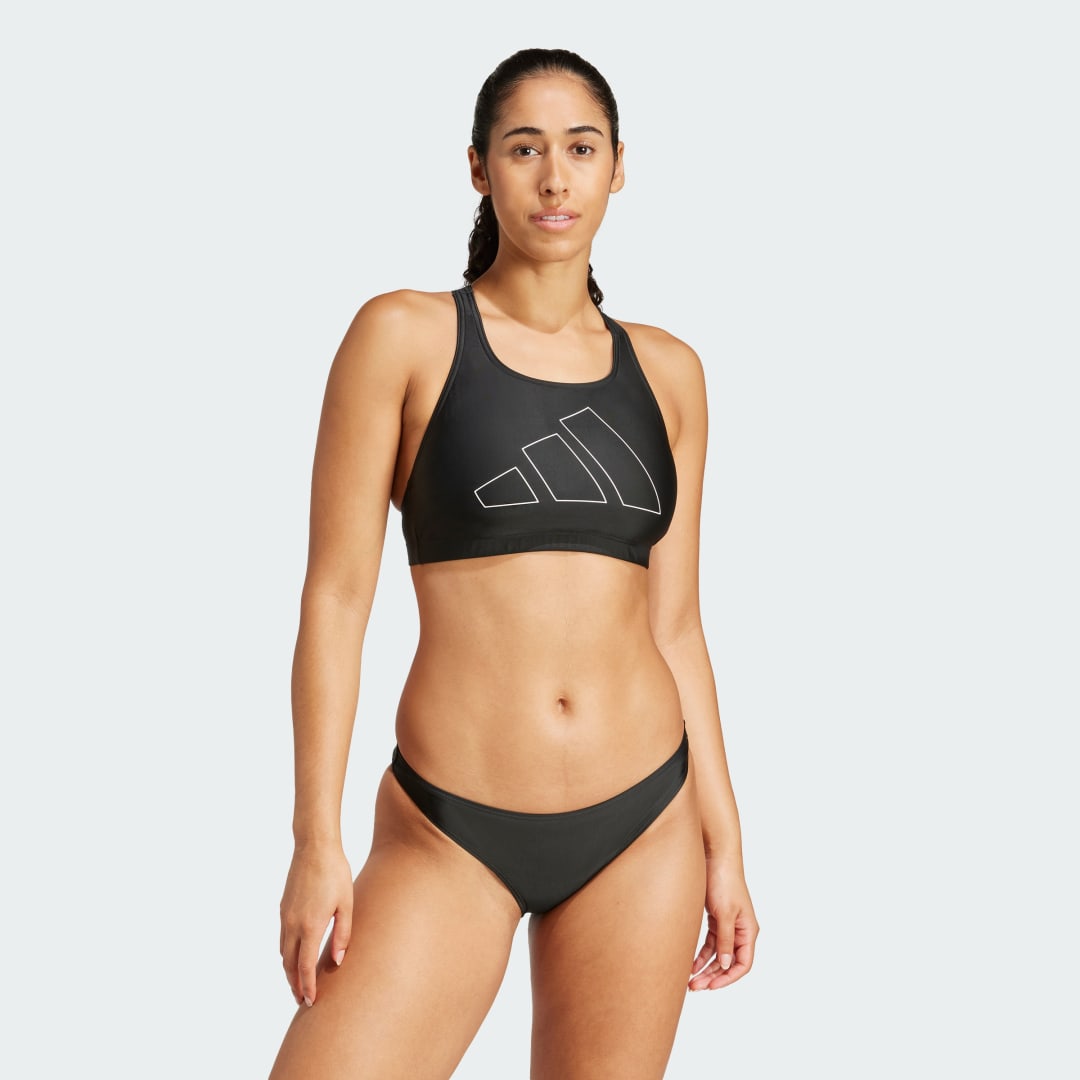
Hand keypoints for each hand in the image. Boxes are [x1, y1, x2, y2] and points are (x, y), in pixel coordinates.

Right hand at [279, 842, 353, 1006]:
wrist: (314, 848)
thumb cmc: (335, 873)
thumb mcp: (346, 904)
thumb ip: (342, 935)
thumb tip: (337, 962)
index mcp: (310, 926)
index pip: (305, 967)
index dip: (307, 987)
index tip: (310, 1002)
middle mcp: (293, 925)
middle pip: (289, 965)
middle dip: (295, 985)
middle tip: (303, 1000)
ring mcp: (285, 917)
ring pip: (283, 953)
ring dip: (289, 970)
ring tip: (298, 982)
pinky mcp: (283, 908)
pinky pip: (282, 939)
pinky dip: (286, 954)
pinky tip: (295, 955)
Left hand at [689, 856, 758, 990]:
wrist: (713, 856)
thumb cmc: (723, 881)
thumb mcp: (724, 913)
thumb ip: (726, 940)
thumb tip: (726, 965)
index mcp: (748, 930)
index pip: (743, 963)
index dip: (728, 978)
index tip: (711, 986)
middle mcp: (740, 930)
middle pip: (729, 962)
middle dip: (713, 976)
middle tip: (695, 987)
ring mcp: (728, 925)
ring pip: (718, 955)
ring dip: (705, 968)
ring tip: (690, 981)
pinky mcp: (716, 919)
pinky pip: (710, 943)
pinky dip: (701, 954)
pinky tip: (690, 964)